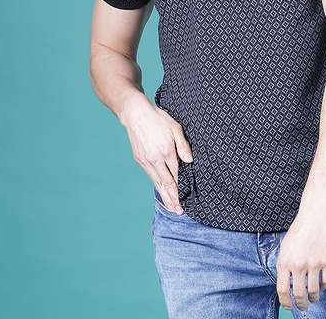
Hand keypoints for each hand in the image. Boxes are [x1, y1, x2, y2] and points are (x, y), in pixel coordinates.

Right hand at [120, 94, 192, 213]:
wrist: (135, 114)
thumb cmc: (158, 118)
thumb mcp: (175, 127)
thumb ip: (183, 145)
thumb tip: (190, 161)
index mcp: (166, 151)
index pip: (176, 175)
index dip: (182, 188)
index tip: (187, 199)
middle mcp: (155, 159)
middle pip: (166, 183)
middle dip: (173, 199)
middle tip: (179, 211)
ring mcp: (146, 161)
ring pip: (157, 182)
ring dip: (165, 196)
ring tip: (171, 206)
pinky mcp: (140, 159)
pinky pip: (151, 176)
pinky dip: (157, 185)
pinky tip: (161, 190)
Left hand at [276, 205, 325, 311]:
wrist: (314, 214)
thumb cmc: (299, 229)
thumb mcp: (286, 247)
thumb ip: (286, 265)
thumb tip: (287, 285)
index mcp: (284, 261)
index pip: (282, 290)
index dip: (285, 302)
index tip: (288, 306)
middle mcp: (298, 264)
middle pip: (299, 295)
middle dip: (301, 304)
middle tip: (303, 306)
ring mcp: (313, 263)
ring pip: (314, 291)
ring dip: (314, 298)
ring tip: (314, 297)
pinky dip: (324, 286)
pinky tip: (322, 284)